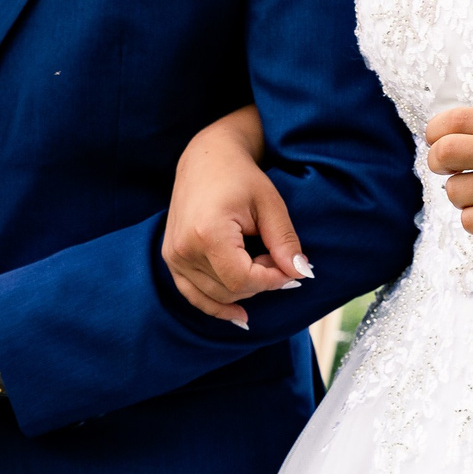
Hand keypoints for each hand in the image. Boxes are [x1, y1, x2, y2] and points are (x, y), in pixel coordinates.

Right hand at [163, 109, 310, 328]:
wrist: (206, 158)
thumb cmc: (241, 176)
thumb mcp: (270, 204)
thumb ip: (285, 242)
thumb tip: (301, 274)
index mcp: (207, 233)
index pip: (244, 279)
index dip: (273, 279)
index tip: (292, 267)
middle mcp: (183, 249)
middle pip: (231, 290)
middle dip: (261, 280)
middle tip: (275, 255)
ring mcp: (173, 256)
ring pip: (216, 296)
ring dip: (244, 287)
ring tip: (258, 259)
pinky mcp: (171, 259)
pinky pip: (194, 295)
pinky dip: (217, 307)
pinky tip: (240, 315)